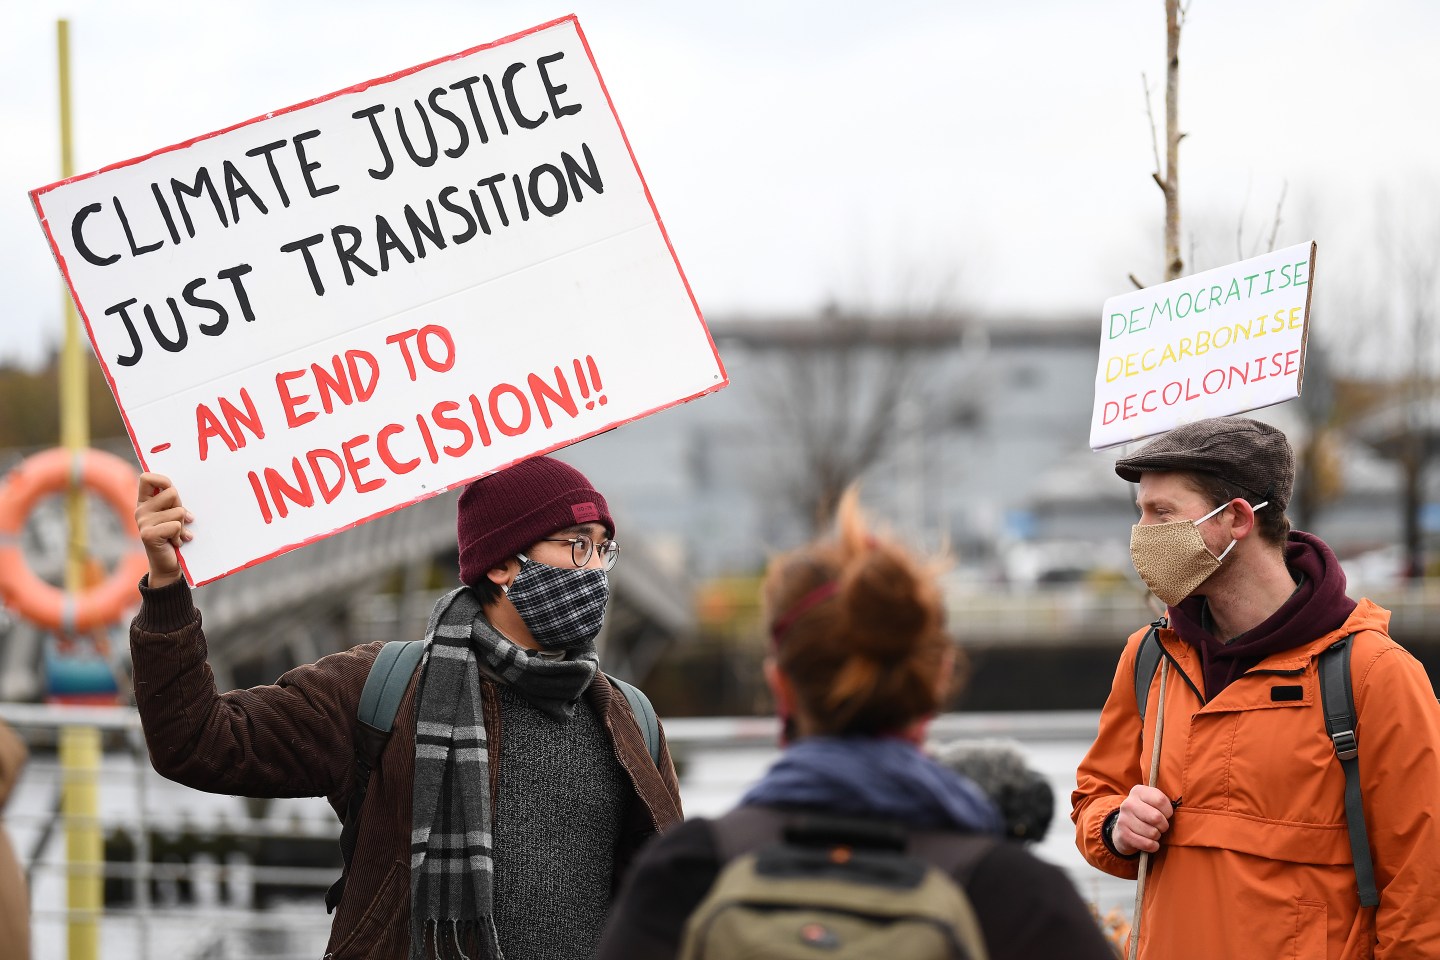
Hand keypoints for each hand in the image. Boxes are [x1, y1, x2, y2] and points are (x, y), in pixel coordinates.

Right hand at [135, 473, 191, 587]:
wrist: (168, 564)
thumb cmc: (173, 536)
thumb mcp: (173, 515)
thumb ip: (172, 501)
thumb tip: (175, 488)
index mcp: (145, 502)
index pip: (147, 478)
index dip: (163, 480)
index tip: (172, 489)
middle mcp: (141, 510)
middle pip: (171, 493)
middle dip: (181, 506)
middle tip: (178, 521)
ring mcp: (143, 522)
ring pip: (178, 511)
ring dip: (183, 525)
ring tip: (176, 534)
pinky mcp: (148, 535)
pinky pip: (176, 525)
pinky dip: (180, 535)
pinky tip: (175, 542)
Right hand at [1112, 784, 1173, 855]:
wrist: (1124, 827)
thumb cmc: (1146, 813)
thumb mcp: (1152, 801)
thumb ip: (1163, 801)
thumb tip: (1180, 810)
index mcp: (1138, 791)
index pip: (1160, 800)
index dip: (1168, 811)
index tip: (1166, 814)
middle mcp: (1128, 803)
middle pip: (1156, 817)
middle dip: (1164, 825)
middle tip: (1161, 826)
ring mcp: (1124, 819)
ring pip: (1152, 833)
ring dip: (1157, 836)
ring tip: (1153, 833)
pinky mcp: (1123, 834)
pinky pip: (1147, 844)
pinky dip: (1153, 846)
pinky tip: (1151, 842)